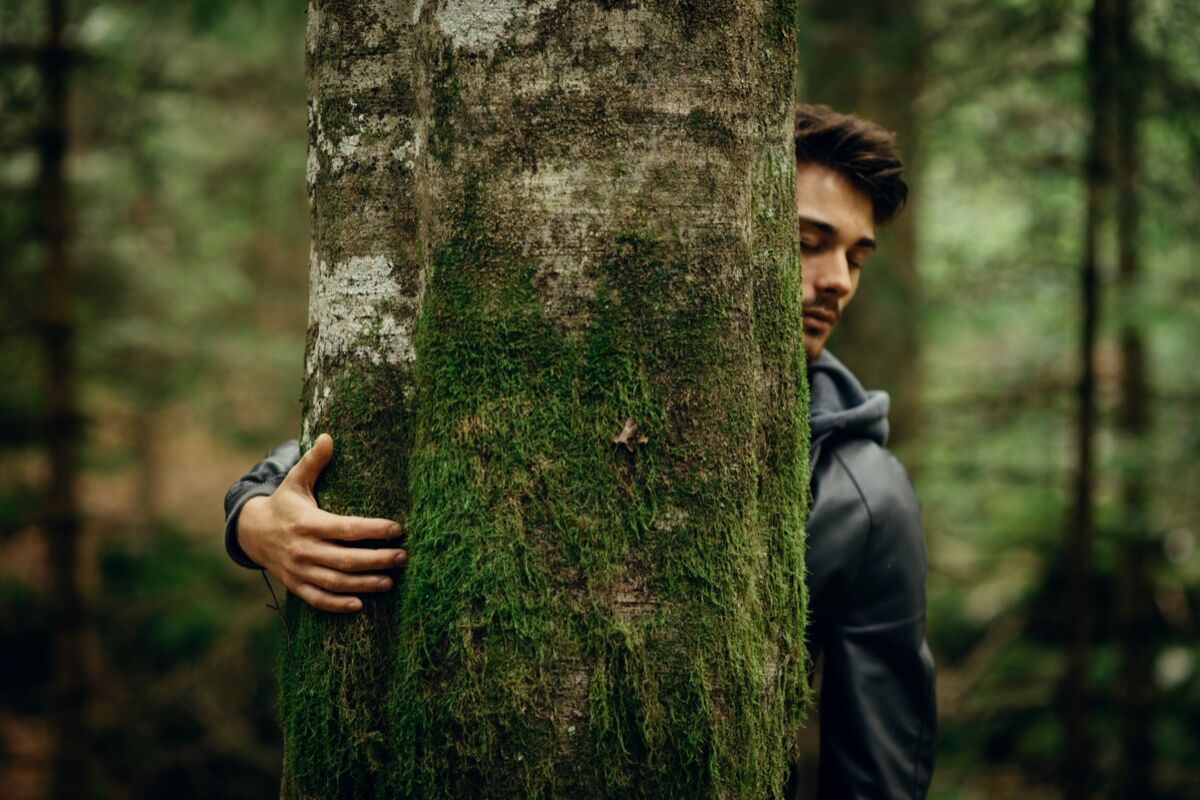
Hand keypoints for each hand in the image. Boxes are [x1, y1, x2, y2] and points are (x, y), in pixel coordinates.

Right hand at [237, 433, 406, 612]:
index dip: (372, 529)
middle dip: (377, 560)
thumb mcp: (295, 481)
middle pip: (345, 559)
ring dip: (364, 584)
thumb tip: (329, 437)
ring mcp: (298, 570)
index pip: (345, 528)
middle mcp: (303, 549)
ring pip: (335, 582)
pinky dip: (337, 604)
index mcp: (307, 522)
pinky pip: (317, 599)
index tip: (397, 528)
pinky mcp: (295, 585)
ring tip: (390, 581)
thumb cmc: (284, 504)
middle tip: (402, 557)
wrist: (251, 532)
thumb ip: (313, 461)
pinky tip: (360, 604)